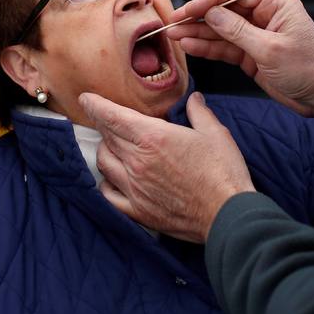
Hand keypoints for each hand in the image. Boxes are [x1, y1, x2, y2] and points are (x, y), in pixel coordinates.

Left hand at [82, 91, 254, 242]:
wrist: (227, 215)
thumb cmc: (224, 173)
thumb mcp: (216, 133)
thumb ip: (199, 112)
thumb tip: (194, 99)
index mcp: (154, 138)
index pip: (113, 116)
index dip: (96, 105)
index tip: (86, 98)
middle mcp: (138, 162)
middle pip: (107, 137)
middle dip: (102, 125)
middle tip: (105, 119)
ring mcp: (135, 188)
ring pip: (104, 163)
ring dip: (104, 150)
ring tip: (111, 145)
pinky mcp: (138, 211)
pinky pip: (108, 195)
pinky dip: (105, 183)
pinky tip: (111, 179)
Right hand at [165, 0, 313, 117]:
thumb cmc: (309, 69)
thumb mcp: (271, 49)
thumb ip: (238, 31)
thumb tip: (211, 14)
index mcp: (275, 4)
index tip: (190, 8)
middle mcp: (264, 16)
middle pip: (224, 9)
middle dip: (198, 15)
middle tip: (173, 21)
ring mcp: (256, 36)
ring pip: (221, 29)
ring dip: (197, 32)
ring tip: (174, 35)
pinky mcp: (251, 55)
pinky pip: (225, 47)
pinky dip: (207, 47)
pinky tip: (189, 46)